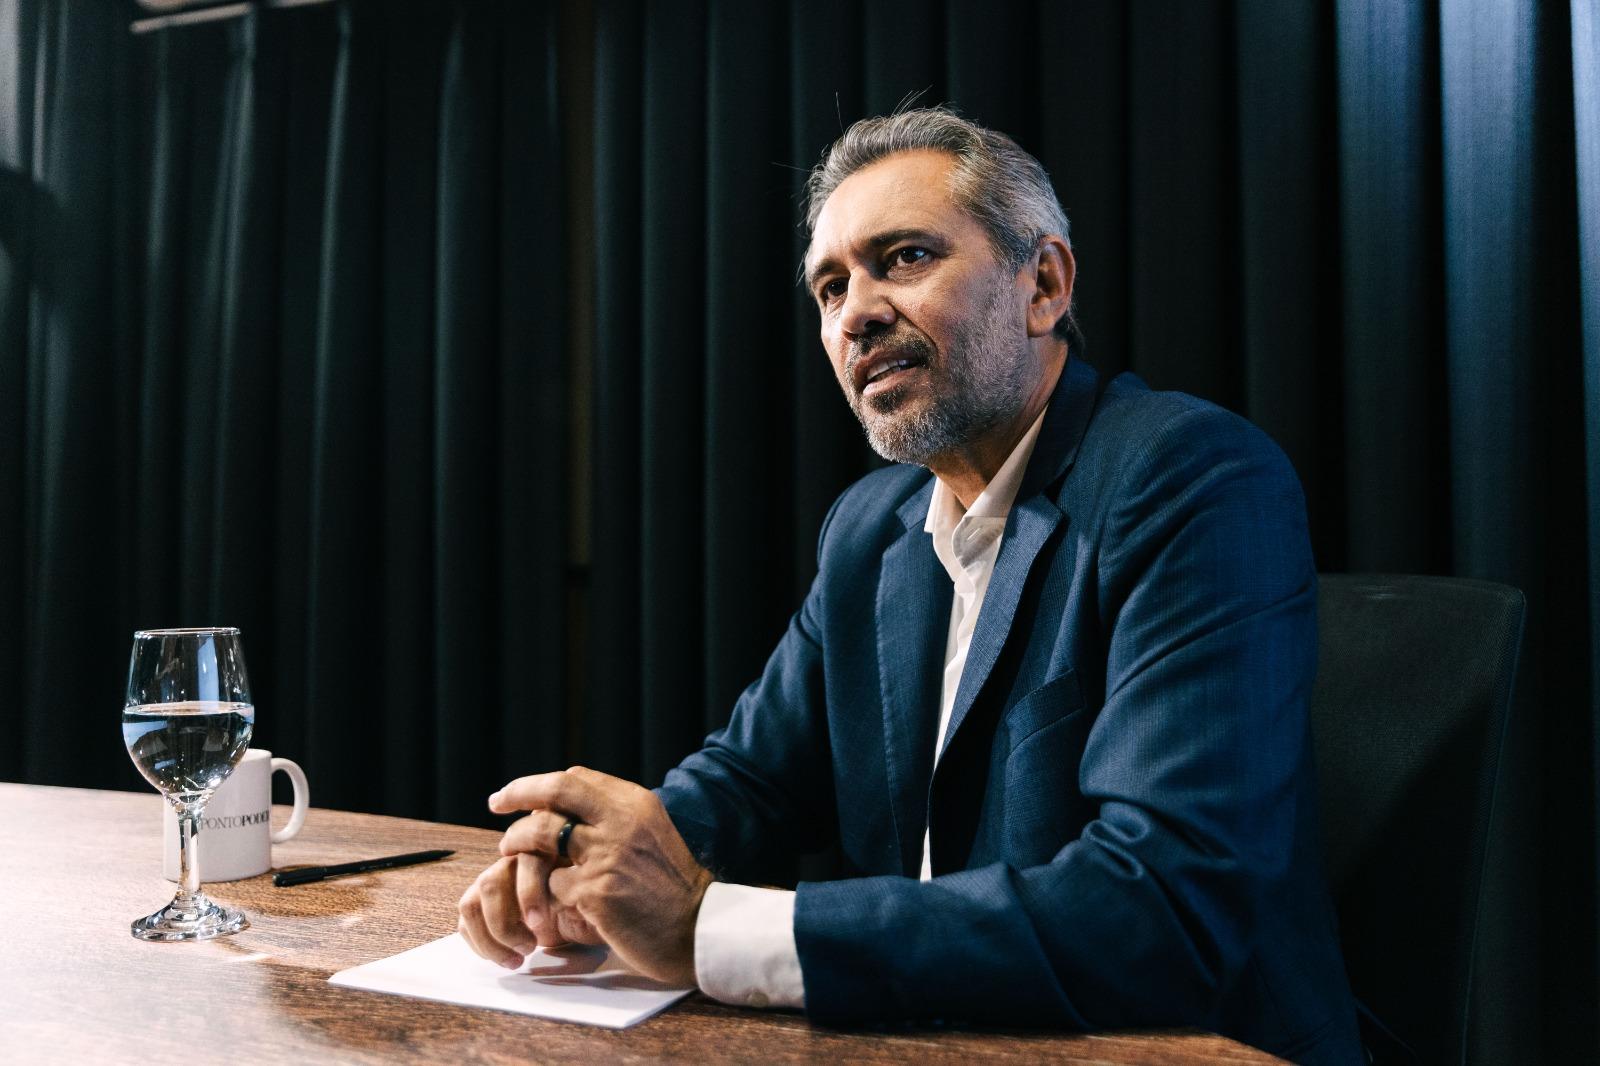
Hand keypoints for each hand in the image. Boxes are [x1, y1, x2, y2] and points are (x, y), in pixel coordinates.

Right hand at [457, 851, 600, 968]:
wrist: (588, 913)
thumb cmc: (595, 904)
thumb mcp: (597, 900)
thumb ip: (583, 893)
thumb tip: (569, 898)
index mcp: (547, 851)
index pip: (527, 862)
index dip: (529, 894)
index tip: (540, 926)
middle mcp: (515, 861)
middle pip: (491, 882)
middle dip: (504, 922)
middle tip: (529, 948)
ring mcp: (495, 880)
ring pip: (472, 903)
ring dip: (490, 937)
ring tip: (517, 959)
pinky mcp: (483, 902)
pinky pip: (467, 920)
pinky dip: (481, 943)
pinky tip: (506, 957)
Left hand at [491, 765, 712, 986]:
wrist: (697, 930)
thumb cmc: (670, 888)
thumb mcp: (651, 836)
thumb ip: (615, 818)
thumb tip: (565, 809)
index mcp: (636, 804)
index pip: (577, 779)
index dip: (541, 785)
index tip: (519, 794)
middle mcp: (621, 822)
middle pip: (557, 790)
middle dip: (519, 791)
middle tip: (496, 802)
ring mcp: (607, 855)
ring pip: (541, 834)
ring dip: (517, 841)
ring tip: (506, 853)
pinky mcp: (595, 892)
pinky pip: (550, 884)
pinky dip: (542, 893)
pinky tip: (545, 903)